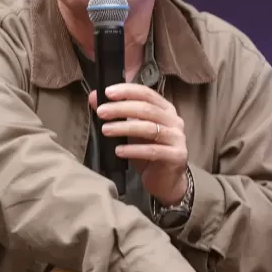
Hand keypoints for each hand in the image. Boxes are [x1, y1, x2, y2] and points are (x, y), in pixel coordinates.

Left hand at [89, 83, 187, 204]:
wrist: (166, 181)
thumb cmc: (148, 152)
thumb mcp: (130, 131)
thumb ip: (115, 113)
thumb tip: (94, 97)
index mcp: (165, 109)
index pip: (146, 93)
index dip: (127, 90)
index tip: (107, 92)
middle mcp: (174, 120)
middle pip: (146, 109)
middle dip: (121, 108)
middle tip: (101, 112)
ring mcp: (177, 138)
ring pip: (148, 128)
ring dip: (124, 128)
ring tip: (105, 130)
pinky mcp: (176, 156)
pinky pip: (152, 151)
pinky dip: (133, 150)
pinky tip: (118, 151)